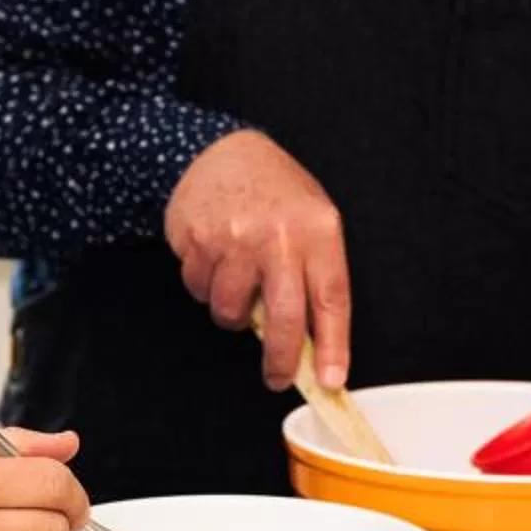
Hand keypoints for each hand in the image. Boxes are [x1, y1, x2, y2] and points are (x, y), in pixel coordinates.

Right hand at [165, 129, 351, 390]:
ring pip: (232, 311)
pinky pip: (199, 290)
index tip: (329, 380)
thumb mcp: (310, 222)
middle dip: (280, 360)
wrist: (217, 151)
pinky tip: (214, 260)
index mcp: (317, 231)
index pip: (331, 299)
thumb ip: (312, 275)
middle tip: (277, 377)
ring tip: (238, 283)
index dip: (332, 346)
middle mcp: (279, 236)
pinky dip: (205, 286)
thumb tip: (309, 342)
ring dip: (233, 312)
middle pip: (284, 318)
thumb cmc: (272, 192)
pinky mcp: (198, 241)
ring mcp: (236, 239)